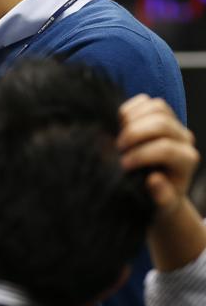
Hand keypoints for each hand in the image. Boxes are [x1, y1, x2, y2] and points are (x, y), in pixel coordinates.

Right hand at [117, 94, 199, 217]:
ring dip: (132, 119)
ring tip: (119, 136)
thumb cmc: (159, 197)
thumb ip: (161, 195)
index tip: (123, 166)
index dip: (141, 155)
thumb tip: (154, 180)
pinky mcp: (159, 115)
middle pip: (161, 123)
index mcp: (186, 160)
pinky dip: (129, 108)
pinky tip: (120, 124)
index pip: (166, 148)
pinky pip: (145, 101)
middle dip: (134, 134)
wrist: (159, 188)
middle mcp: (183, 138)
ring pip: (156, 107)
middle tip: (118, 148)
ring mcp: (172, 124)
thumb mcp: (162, 204)